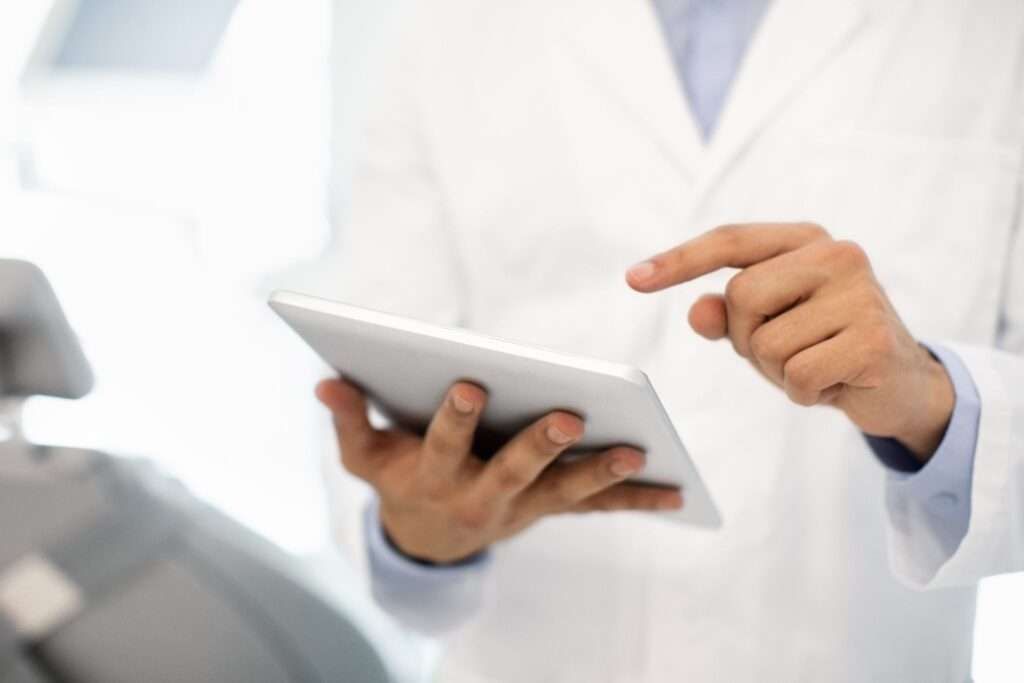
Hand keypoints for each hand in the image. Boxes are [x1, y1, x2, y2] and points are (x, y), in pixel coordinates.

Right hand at [316, 378, 682, 563]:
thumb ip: (349, 420)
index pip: (442, 445)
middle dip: (537, 447)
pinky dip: (633, 501)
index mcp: (433, 477)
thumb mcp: (365, 458)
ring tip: (633, 453)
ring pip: (563, 493)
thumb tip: (325, 379)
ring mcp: (520, 508)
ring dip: (599, 475)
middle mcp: (480, 497)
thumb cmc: (397, 479)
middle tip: (565, 416)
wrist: (430, 540)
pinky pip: (594, 509)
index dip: (454, 419)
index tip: (469, 384)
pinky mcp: (549, 509)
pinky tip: (677, 493)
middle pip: (511, 472)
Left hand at [626, 222, 954, 461]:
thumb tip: (698, 310)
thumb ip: (727, 315)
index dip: (679, 261)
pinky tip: (834, 384)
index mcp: (806, 240)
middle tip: (789, 351)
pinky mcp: (873, 339)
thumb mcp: (766, 328)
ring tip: (816, 365)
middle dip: (748, 338)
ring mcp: (860, 294)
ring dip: (778, 371)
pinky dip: (803, 393)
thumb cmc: (822, 346)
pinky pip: (797, 376)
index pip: (730, 241)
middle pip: (740, 297)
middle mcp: (837, 254)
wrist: (901, 384)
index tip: (632, 279)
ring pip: (765, 343)